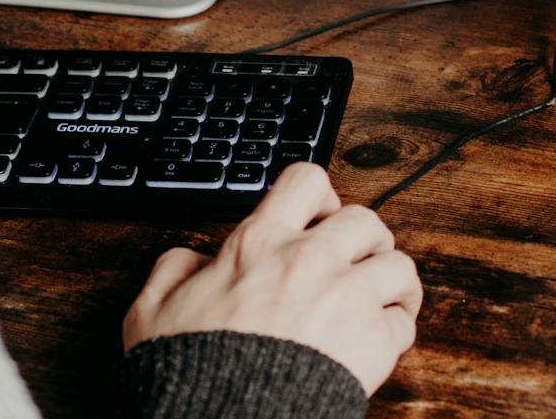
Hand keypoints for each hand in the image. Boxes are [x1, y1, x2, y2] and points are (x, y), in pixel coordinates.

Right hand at [122, 163, 421, 394]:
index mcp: (259, 244)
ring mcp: (347, 298)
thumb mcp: (152, 310)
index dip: (321, 197)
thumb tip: (192, 260)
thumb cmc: (189, 373)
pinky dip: (395, 330)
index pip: (306, 181)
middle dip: (364, 240)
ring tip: (379, 299)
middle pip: (366, 220)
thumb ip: (174, 270)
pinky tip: (377, 341)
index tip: (319, 217)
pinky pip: (403, 322)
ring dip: (391, 281)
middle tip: (353, 263)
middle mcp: (309, 260)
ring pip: (399, 265)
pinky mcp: (372, 343)